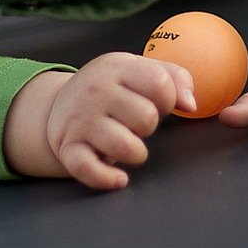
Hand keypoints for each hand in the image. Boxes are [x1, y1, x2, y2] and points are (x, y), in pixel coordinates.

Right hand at [44, 52, 196, 190]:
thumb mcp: (138, 70)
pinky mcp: (68, 148)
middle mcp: (96, 91)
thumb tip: (190, 104)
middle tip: (136, 123)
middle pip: (146, 117)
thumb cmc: (110, 89)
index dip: (169, 99)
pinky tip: (119, 177)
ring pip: (125, 146)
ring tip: (129, 145)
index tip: (158, 103)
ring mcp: (81, 121)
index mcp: (116, 68)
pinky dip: (108, 179)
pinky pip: (89, 170)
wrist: (58, 105)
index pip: (159, 83)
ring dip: (136, 153)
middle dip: (149, 126)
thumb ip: (174, 77)